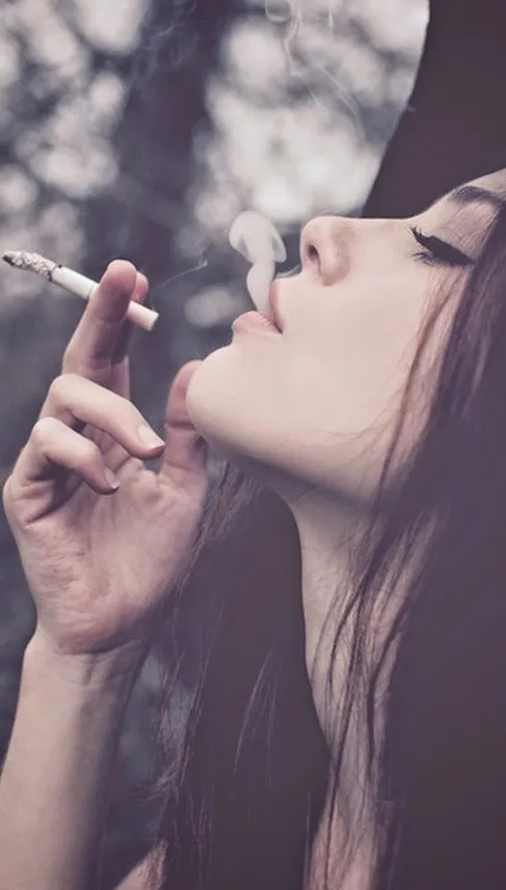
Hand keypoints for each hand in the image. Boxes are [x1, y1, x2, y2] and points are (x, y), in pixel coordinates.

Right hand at [3, 261, 207, 659]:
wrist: (120, 623)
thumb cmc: (151, 560)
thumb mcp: (184, 491)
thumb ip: (187, 435)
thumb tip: (195, 367)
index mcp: (117, 434)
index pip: (114, 364)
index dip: (119, 320)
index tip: (137, 277)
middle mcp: (81, 437)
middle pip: (81, 360)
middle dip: (100, 314)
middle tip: (124, 275)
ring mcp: (50, 462)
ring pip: (64, 396)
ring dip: (113, 412)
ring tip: (148, 451)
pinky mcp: (27, 490)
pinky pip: (46, 444)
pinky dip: (83, 454)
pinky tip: (110, 484)